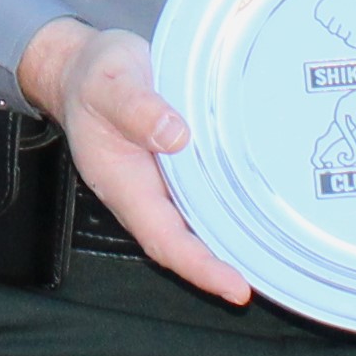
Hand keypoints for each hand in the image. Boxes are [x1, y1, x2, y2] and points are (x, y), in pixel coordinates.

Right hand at [18, 18, 249, 303]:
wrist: (82, 68)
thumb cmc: (94, 76)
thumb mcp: (110, 82)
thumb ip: (136, 107)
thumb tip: (174, 135)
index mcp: (123, 183)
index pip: (164, 239)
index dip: (199, 266)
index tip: (234, 287)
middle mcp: (143, 193)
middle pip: (184, 244)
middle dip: (222, 268)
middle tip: (270, 282)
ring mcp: (160, 183)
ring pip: (196, 224)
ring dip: (230, 244)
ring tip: (273, 260)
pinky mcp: (176, 167)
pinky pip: (203, 198)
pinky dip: (228, 211)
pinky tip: (258, 213)